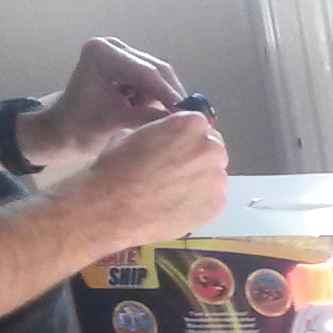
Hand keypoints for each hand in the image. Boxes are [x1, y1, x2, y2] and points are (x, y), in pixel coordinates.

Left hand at [28, 37, 190, 164]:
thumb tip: (183, 119)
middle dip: (173, 96)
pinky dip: (160, 99)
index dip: (171, 95)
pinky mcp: (126, 67)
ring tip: (179, 121)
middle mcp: (112, 47)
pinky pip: (153, 81)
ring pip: (159, 76)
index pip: (146, 73)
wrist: (59, 133)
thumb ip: (148, 117)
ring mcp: (120, 55)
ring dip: (168, 98)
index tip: (192, 116)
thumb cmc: (78, 130)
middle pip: (156, 70)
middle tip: (194, 120)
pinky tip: (164, 115)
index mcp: (102, 54)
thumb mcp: (114, 124)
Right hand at [74, 110, 227, 246]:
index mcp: (190, 124)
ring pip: (214, 175)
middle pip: (212, 149)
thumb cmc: (117, 167)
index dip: (186, 137)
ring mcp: (217, 178)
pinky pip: (213, 199)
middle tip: (176, 171)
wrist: (114, 208)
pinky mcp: (218, 205)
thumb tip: (165, 137)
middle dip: (198, 157)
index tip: (176, 147)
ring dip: (200, 180)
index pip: (198, 125)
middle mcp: (210, 148)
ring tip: (174, 191)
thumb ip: (159, 131)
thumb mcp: (132, 133)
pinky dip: (200, 202)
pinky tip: (178, 206)